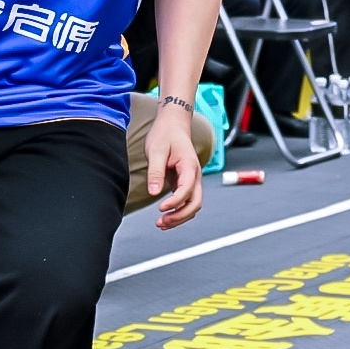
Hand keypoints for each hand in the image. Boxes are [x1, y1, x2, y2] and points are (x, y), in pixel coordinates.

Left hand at [146, 102, 204, 227]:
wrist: (173, 124)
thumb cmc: (165, 134)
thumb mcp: (156, 150)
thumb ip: (156, 172)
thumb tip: (153, 193)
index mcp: (190, 166)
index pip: (187, 190)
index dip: (175, 202)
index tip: (160, 208)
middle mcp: (194, 175)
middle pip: (195, 203)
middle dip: (180, 216)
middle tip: (161, 222)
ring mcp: (191, 180)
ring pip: (192, 205)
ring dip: (179, 217)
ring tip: (161, 224)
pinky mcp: (184, 182)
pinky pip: (185, 201)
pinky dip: (178, 211)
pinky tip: (165, 217)